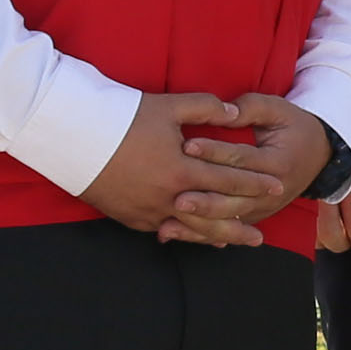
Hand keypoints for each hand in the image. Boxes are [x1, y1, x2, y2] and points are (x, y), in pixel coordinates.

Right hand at [85, 93, 252, 235]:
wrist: (73, 136)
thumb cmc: (123, 118)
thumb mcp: (169, 107)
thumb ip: (206, 109)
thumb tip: (235, 112)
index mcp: (182, 170)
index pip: (228, 180)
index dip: (255, 184)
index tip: (277, 187)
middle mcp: (167, 197)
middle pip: (214, 215)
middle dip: (241, 223)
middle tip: (262, 235)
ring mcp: (147, 211)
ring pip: (189, 229)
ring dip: (214, 236)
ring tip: (235, 242)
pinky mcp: (129, 217)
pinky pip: (163, 230)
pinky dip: (183, 234)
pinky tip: (195, 237)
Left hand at [165, 94, 334, 246]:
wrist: (319, 155)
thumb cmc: (293, 128)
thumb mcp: (279, 109)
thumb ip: (252, 108)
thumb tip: (225, 111)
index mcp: (277, 163)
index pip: (241, 159)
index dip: (214, 152)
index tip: (187, 146)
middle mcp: (272, 192)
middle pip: (233, 200)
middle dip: (204, 200)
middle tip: (177, 197)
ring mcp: (262, 208)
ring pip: (227, 221)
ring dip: (197, 223)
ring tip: (170, 220)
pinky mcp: (253, 217)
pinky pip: (224, 230)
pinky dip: (198, 234)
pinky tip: (173, 233)